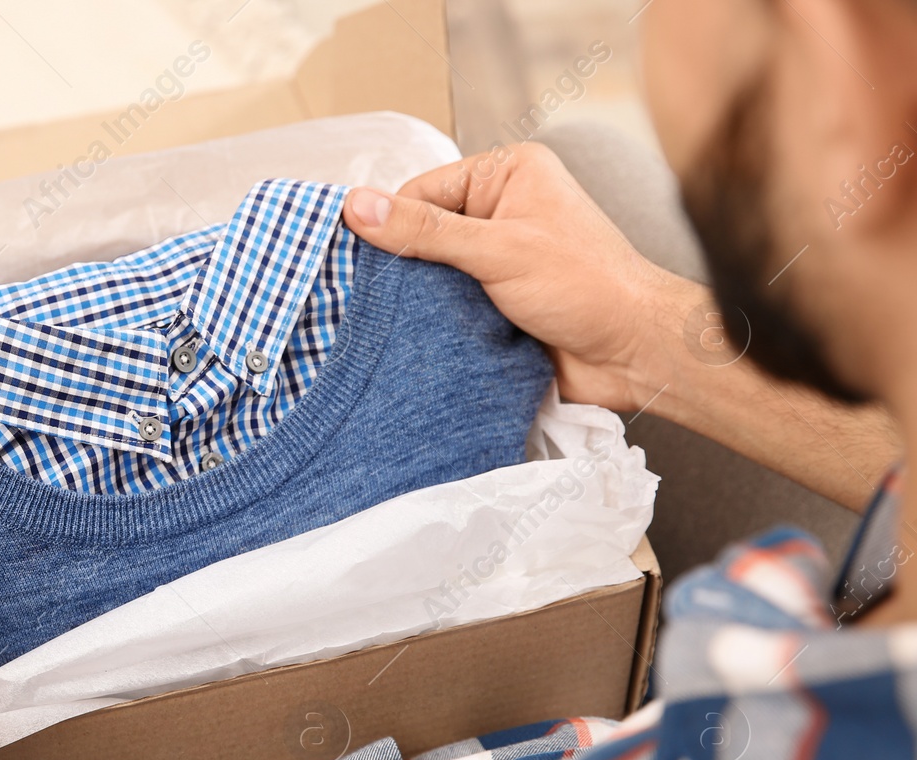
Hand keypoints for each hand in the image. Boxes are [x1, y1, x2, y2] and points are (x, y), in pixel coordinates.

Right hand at [343, 142, 700, 414]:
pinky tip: (418, 341)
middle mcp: (502, 210)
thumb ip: (425, 231)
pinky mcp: (495, 303)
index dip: (391, 224)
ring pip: (430, 276)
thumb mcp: (498, 250)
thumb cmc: (587, 287)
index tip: (360, 262)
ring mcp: (498, 260)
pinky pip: (445, 309)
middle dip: (404, 268)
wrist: (634, 354)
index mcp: (508, 174)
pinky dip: (433, 325)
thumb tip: (356, 206)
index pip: (421, 191)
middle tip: (378, 300)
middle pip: (422, 233)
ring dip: (419, 302)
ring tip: (401, 323)